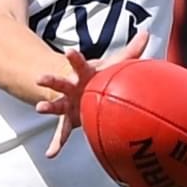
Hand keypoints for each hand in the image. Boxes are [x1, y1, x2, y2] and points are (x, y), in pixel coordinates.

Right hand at [34, 28, 149, 157]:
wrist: (83, 90)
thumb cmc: (100, 76)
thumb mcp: (114, 64)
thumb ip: (131, 51)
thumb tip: (147, 32)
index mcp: (82, 73)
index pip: (78, 63)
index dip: (74, 58)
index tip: (68, 52)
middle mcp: (71, 88)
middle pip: (59, 83)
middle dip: (50, 81)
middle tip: (40, 79)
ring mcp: (67, 104)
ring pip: (55, 107)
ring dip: (47, 108)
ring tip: (39, 110)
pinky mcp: (68, 120)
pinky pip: (61, 133)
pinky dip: (56, 144)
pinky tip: (51, 154)